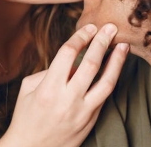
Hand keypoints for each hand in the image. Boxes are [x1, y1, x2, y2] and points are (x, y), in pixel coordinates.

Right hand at [0, 23, 129, 146]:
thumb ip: (48, 71)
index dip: (81, 37)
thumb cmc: (26, 116)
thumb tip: (70, 60)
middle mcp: (67, 99)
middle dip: (102, 42)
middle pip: (91, 64)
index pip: (68, 54)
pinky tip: (115, 68)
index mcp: (48, 88)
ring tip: (124, 46)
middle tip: (111, 28)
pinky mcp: (91, 121)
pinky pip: (105, 96)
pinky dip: (111, 79)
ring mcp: (82, 112)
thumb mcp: (28, 89)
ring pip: (106, 82)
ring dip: (117, 62)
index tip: (90, 27)